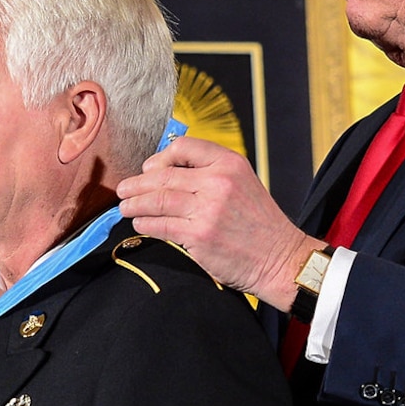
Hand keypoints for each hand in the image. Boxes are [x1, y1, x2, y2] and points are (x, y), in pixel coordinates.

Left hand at [116, 137, 320, 310]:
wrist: (279, 258)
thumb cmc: (259, 224)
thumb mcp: (242, 183)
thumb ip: (211, 173)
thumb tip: (167, 172)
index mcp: (229, 163)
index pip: (183, 147)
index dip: (160, 157)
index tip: (149, 168)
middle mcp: (218, 181)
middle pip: (163, 175)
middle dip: (137, 183)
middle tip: (124, 190)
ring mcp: (208, 209)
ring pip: (157, 199)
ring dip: (134, 204)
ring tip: (125, 207)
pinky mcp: (199, 235)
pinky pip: (160, 225)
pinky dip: (145, 224)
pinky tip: (141, 224)